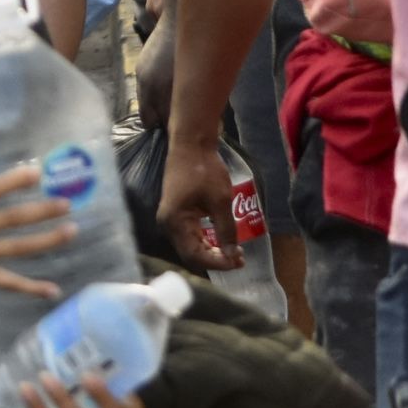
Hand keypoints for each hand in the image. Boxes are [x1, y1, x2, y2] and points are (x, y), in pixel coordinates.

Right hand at [0, 156, 70, 306]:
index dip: (13, 181)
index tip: (36, 173)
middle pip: (12, 219)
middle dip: (42, 211)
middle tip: (66, 203)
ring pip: (19, 248)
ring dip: (47, 240)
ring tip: (71, 231)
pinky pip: (9, 283)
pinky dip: (32, 287)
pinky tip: (53, 288)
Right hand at [156, 130, 242, 270]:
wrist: (190, 144)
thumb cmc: (204, 170)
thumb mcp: (220, 201)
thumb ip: (226, 231)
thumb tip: (232, 256)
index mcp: (175, 221)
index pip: (194, 254)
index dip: (217, 262)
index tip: (239, 262)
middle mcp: (168, 224)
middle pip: (190, 253)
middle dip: (215, 259)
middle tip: (239, 259)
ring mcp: (170, 218)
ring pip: (190, 246)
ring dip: (210, 252)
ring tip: (233, 252)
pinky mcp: (176, 213)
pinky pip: (189, 235)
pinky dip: (205, 242)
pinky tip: (220, 241)